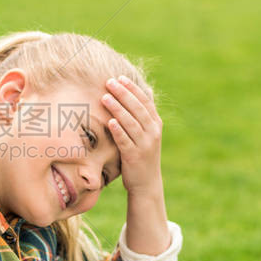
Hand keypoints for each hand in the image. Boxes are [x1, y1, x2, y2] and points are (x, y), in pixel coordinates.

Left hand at [101, 75, 162, 195]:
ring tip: (105, 97)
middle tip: (109, 82)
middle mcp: (153, 132)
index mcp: (156, 124)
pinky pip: (125, 140)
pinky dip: (118, 130)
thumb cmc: (141, 154)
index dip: (132, 88)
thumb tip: (140, 91)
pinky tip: (109, 121)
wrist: (147, 183)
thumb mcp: (146, 134)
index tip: (119, 77)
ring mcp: (145, 144)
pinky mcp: (135, 156)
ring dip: (117, 108)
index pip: (145, 101)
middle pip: (137, 108)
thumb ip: (142, 116)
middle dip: (123, 93)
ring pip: (131, 122)